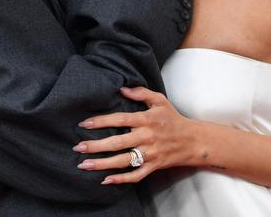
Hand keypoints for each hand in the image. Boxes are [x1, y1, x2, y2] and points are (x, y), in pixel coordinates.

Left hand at [73, 87, 197, 184]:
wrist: (193, 140)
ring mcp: (150, 153)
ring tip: (84, 165)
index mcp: (147, 119)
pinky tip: (106, 180)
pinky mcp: (153, 166)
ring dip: (102, 164)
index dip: (102, 121)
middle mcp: (147, 137)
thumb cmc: (173, 119)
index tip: (84, 124)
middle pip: (118, 142)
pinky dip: (121, 179)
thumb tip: (122, 89)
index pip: (121, 119)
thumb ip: (141, 93)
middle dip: (96, 145)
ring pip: (123, 161)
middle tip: (78, 147)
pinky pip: (136, 175)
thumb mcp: (160, 100)